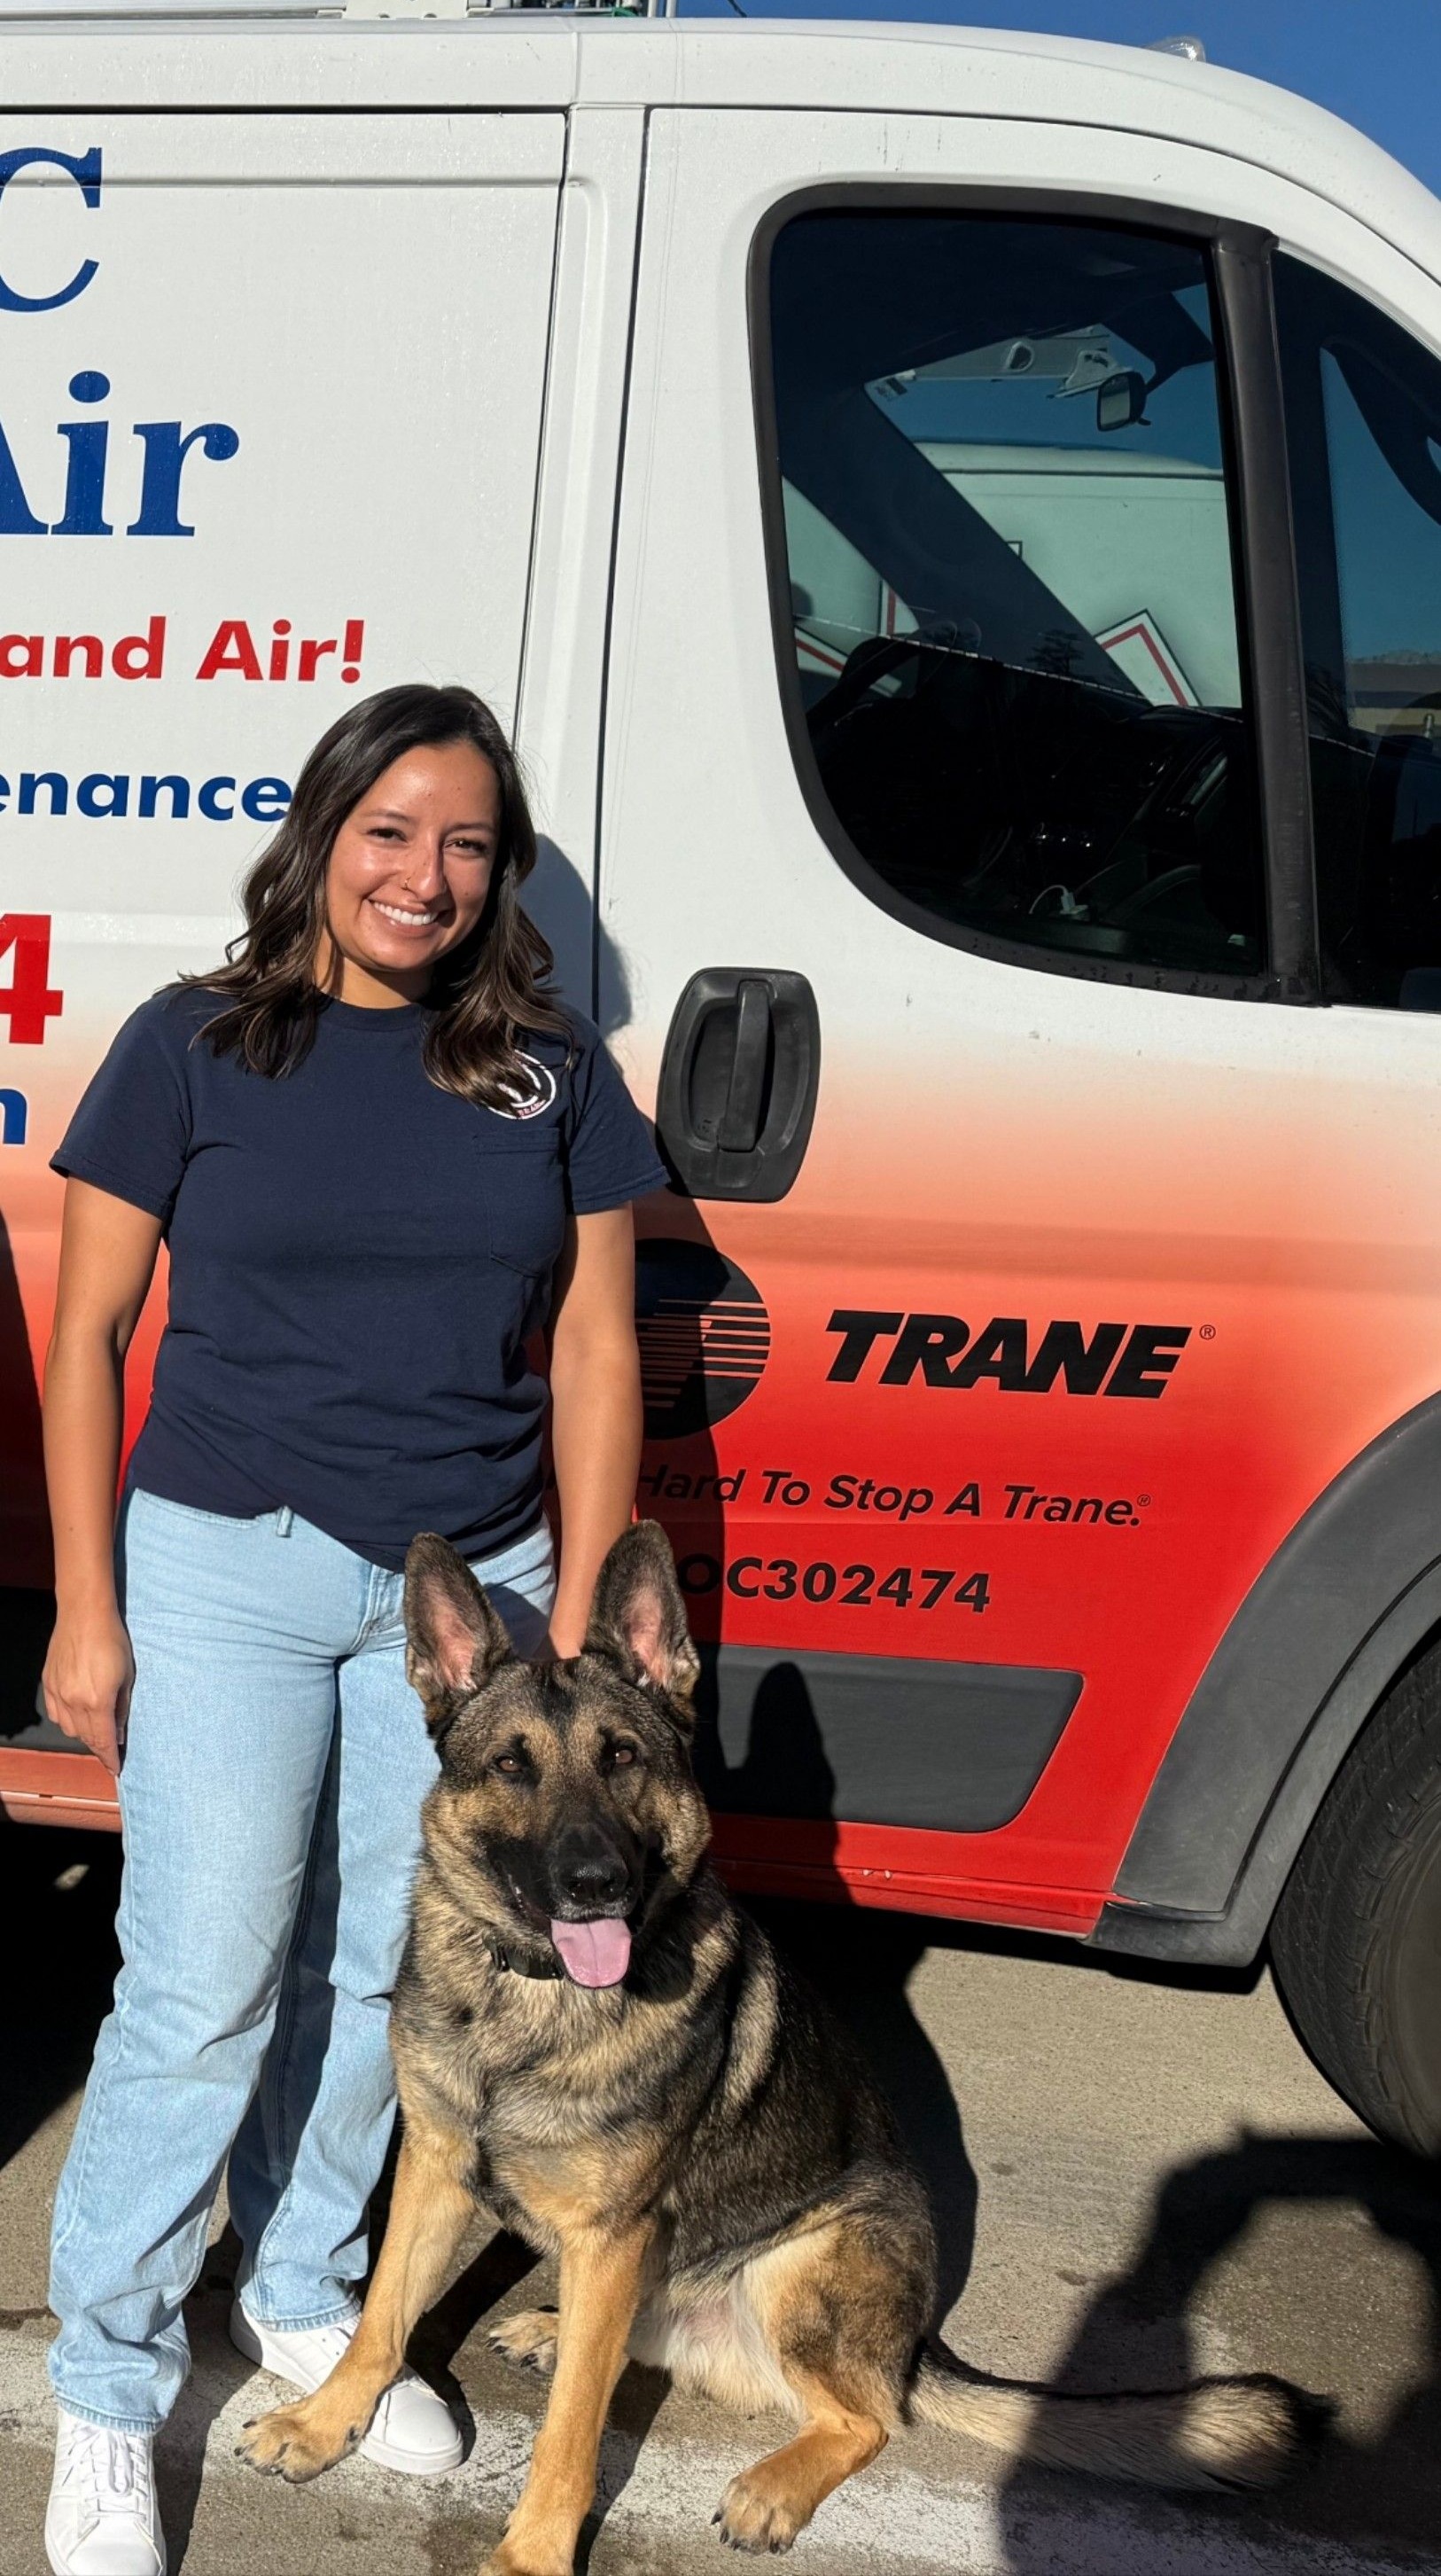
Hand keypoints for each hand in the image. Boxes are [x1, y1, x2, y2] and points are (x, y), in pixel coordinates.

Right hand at [43, 1605, 135, 1775]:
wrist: (84, 1614)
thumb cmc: (112, 1640)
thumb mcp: (127, 1675)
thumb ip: (122, 1708)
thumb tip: (119, 1732)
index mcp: (97, 1701)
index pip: (103, 1741)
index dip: (110, 1758)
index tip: (116, 1768)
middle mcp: (74, 1701)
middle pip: (85, 1738)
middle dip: (99, 1747)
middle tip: (110, 1749)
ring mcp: (58, 1693)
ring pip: (68, 1729)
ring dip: (83, 1735)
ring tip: (96, 1730)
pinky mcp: (48, 1684)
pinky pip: (55, 1714)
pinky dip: (66, 1720)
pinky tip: (77, 1716)